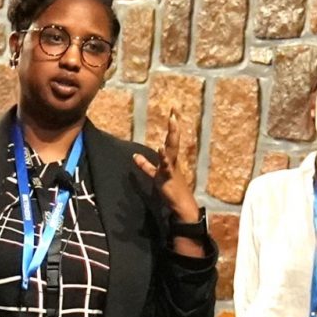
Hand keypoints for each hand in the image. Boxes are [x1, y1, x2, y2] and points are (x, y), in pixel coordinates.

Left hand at [132, 110, 200, 224]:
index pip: (171, 139)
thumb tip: (134, 156)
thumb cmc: (170, 189)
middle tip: (174, 112)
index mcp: (171, 159)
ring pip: (172, 149)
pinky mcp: (168, 176)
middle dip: (174, 126)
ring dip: (172, 135)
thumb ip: (145, 165)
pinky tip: (160, 148)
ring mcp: (172, 167)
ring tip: (172, 122)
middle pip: (173, 140)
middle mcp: (173, 160)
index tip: (173, 112)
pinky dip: (163, 156)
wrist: (182, 204)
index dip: (172, 126)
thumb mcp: (156, 174)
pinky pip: (165, 165)